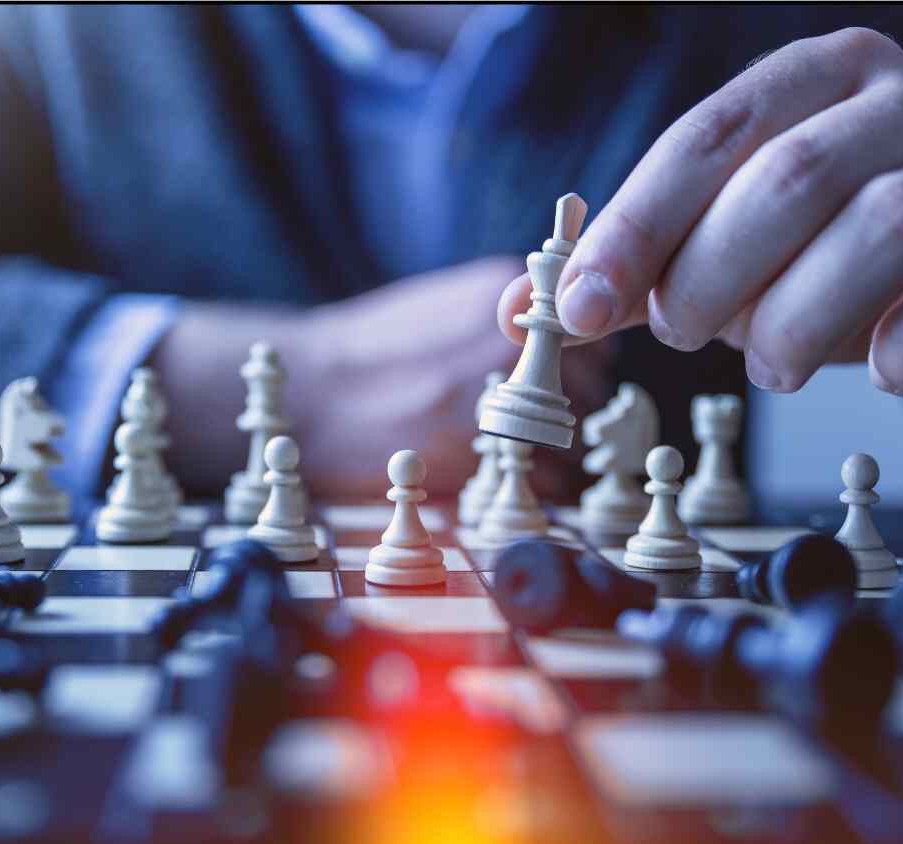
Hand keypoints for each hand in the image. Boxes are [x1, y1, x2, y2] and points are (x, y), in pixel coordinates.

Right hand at [157, 257, 610, 498]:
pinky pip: (546, 482)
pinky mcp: (480, 452)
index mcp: (503, 294)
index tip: (552, 387)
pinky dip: (533, 490)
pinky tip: (491, 479)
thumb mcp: (441, 306)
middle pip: (588, 388)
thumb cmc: (369, 354)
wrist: (310, 393)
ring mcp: (498, 396)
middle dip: (564, 413)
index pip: (593, 336)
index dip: (576, 369)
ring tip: (504, 457)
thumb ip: (503, 321)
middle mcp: (510, 340)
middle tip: (524, 428)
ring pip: (571, 439)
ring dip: (551, 455)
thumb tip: (556, 346)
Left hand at [498, 28, 902, 412]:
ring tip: (769, 364)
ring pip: (885, 226)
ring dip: (798, 321)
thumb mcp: (726, 249)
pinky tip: (879, 368)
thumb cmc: (830, 258)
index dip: (635, 226)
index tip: (580, 306)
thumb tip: (522, 308)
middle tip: (685, 333)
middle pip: (791, 177)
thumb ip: (635, 271)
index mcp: (817, 81)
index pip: (708, 137)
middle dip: (712, 276)